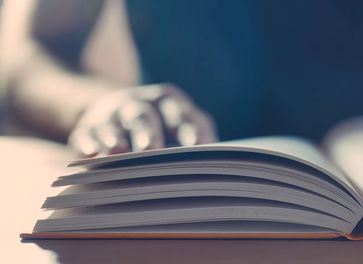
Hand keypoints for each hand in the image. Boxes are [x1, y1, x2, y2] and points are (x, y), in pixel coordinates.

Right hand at [68, 83, 216, 156]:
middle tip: (151, 149)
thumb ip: (192, 144)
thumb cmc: (159, 129)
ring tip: (118, 152)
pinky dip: (88, 144)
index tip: (201, 147)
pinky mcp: (88, 127)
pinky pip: (87, 134)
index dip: (191, 129)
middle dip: (148, 132)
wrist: (114, 110)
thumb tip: (209, 174)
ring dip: (115, 138)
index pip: (183, 114)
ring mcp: (111, 115)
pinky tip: (89, 156)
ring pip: (114, 125)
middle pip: (144, 116)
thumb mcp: (175, 127)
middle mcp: (139, 104)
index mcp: (168, 102)